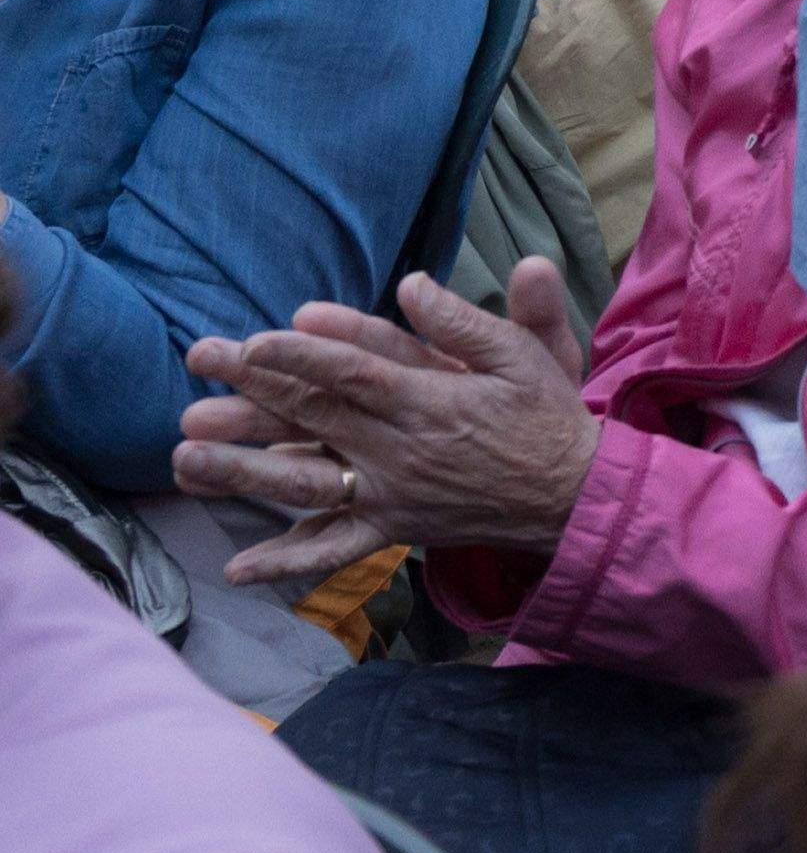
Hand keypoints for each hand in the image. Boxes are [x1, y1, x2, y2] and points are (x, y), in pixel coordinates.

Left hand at [171, 261, 602, 583]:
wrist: (573, 495)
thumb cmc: (545, 416)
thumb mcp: (523, 355)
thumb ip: (465, 322)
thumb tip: (411, 285)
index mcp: (430, 402)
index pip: (353, 374)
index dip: (300, 356)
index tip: (252, 340)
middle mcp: (401, 450)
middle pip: (313, 416)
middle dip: (250, 388)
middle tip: (198, 361)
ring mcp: (391, 494)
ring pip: (306, 483)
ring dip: (243, 472)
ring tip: (186, 459)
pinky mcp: (393, 529)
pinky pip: (334, 549)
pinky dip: (286, 561)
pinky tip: (236, 568)